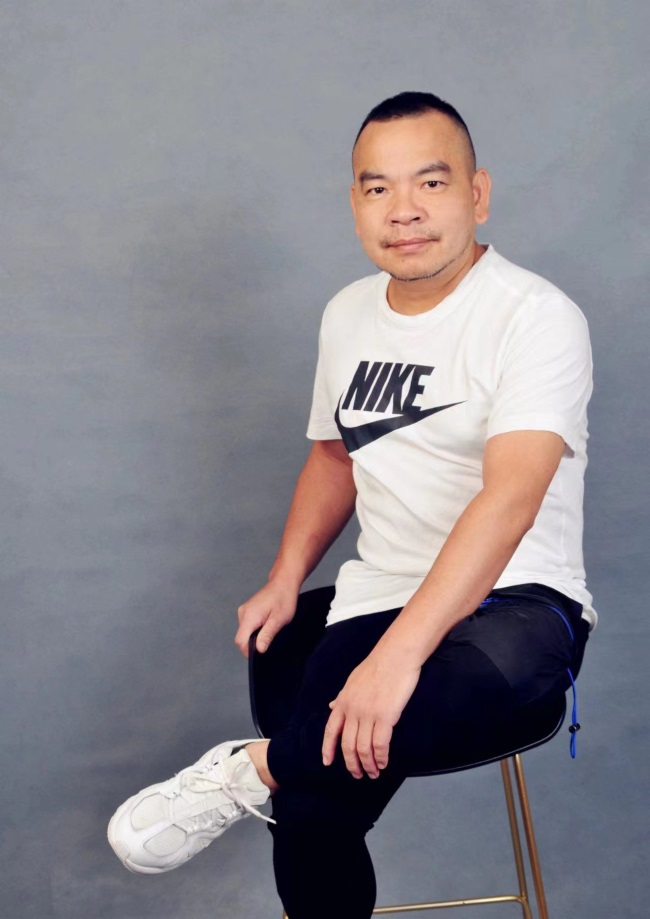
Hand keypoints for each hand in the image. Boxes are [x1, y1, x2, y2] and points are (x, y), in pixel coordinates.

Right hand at [234, 579, 298, 657]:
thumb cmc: (283, 600)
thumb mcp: (278, 620)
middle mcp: (243, 613)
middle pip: (241, 637)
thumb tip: (259, 649)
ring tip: (269, 629)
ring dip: (255, 636)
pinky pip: (247, 625)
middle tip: (269, 640)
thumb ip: (267, 635)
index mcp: (249, 617)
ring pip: (244, 632)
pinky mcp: (247, 610)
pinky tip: (266, 624)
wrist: (283, 583)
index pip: (240, 641)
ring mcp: (244, 611)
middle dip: (253, 643)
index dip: (248, 651)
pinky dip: (255, 629)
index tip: (260, 653)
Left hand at [322, 651, 420, 778]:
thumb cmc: (377, 666)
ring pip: (363, 749)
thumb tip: (331, 707)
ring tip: (373, 773)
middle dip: (352, 764)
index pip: (330, 730)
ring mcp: (368, 714)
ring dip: (368, 765)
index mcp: (343, 701)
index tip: (327, 763)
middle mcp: (352, 710)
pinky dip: (381, 758)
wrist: (395, 655)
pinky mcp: (386, 716)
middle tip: (358, 775)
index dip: (328, 749)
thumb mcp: (352, 681)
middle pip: (347, 745)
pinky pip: (380, 744)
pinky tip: (383, 763)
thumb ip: (342, 697)